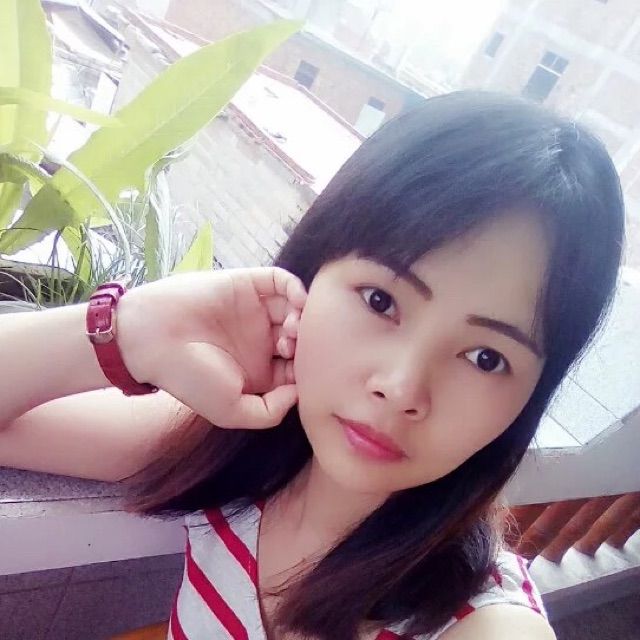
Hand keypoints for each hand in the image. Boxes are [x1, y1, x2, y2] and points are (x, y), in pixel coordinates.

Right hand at [115, 267, 306, 428]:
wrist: (151, 339)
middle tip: (295, 349)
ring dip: (303, 316)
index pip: (298, 368)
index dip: (307, 370)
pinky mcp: (247, 284)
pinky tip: (296, 302)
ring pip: (295, 308)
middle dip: (307, 342)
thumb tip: (298, 392)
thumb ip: (270, 412)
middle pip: (301, 336)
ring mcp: (255, 310)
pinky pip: (281, 280)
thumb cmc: (189, 378)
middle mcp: (260, 339)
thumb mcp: (232, 411)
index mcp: (259, 370)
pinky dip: (295, 288)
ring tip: (291, 330)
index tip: (306, 374)